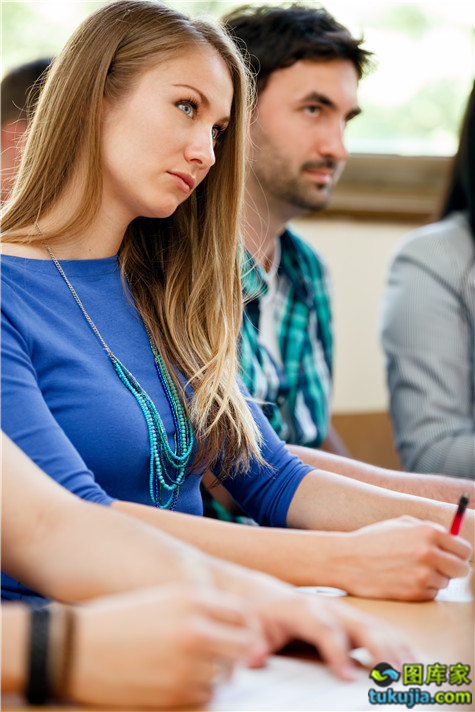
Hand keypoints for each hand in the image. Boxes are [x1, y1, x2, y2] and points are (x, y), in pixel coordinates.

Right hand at [66, 584, 263, 708]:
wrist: (75, 649)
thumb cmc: (118, 621)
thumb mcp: (162, 599)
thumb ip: (202, 609)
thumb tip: (237, 630)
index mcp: (191, 599)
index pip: (243, 614)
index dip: (245, 626)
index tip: (240, 634)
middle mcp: (195, 630)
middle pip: (244, 646)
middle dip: (238, 653)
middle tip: (225, 657)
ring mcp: (186, 665)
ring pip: (225, 676)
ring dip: (214, 675)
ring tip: (187, 668)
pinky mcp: (174, 695)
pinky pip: (204, 698)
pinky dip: (196, 693)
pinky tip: (173, 682)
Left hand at [214, 564, 412, 678]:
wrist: (266, 593)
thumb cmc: (262, 614)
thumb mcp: (253, 627)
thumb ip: (255, 643)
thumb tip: (253, 659)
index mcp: (304, 611)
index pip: (324, 631)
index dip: (337, 653)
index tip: (348, 677)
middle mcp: (330, 610)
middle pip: (360, 627)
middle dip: (378, 651)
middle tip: (393, 677)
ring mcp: (345, 613)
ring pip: (376, 628)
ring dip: (395, 650)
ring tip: (411, 674)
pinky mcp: (354, 620)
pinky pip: (383, 630)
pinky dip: (400, 645)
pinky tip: (414, 661)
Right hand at [338, 515, 471, 600]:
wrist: (347, 560)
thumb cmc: (373, 540)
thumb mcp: (401, 524)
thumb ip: (429, 530)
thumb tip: (453, 538)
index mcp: (428, 532)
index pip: (464, 548)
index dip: (459, 553)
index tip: (454, 555)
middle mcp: (428, 553)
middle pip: (461, 569)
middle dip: (452, 568)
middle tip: (439, 566)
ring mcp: (422, 575)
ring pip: (445, 582)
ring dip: (433, 578)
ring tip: (410, 570)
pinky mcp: (414, 593)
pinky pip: (431, 594)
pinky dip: (422, 589)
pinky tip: (403, 579)